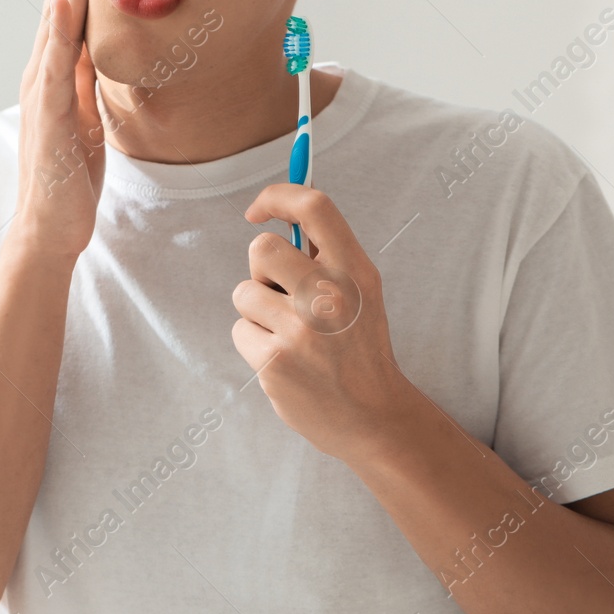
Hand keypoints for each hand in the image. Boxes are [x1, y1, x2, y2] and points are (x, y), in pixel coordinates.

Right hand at [11, 0, 104, 261]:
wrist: (51, 225)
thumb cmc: (69, 175)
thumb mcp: (84, 114)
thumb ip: (84, 80)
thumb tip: (95, 48)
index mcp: (54, 76)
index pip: (66, 15)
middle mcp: (41, 76)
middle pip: (58, 10)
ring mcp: (41, 93)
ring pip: (54, 27)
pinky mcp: (48, 114)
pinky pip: (53, 65)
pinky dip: (57, 31)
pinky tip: (62, 2)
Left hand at [231, 183, 407, 463]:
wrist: (372, 417)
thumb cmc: (359, 347)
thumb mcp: (362, 292)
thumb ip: (327, 256)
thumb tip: (279, 213)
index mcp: (356, 271)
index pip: (314, 206)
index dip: (278, 196)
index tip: (259, 211)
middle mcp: (330, 296)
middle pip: (263, 248)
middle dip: (261, 268)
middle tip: (280, 292)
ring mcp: (300, 330)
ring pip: (245, 291)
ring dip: (258, 310)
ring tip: (289, 334)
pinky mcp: (274, 361)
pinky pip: (240, 329)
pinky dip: (255, 342)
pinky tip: (283, 360)